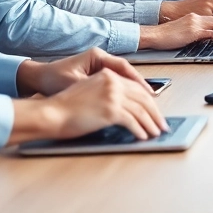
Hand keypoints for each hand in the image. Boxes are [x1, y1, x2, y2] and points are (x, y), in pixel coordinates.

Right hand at [10, 69, 167, 143]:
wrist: (51, 113)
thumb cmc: (65, 107)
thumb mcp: (89, 91)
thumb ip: (107, 93)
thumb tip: (125, 107)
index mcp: (108, 76)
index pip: (136, 87)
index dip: (148, 101)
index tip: (155, 110)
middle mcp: (113, 83)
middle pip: (143, 98)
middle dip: (155, 113)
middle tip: (161, 124)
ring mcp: (112, 96)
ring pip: (141, 111)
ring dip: (151, 124)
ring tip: (155, 133)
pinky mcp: (110, 110)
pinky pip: (132, 121)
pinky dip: (140, 130)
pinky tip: (142, 136)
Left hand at [16, 47, 147, 96]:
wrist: (37, 79)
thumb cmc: (52, 80)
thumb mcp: (74, 84)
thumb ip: (94, 88)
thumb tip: (116, 97)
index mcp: (96, 56)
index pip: (123, 67)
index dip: (137, 80)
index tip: (148, 92)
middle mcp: (99, 58)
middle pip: (126, 71)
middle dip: (140, 86)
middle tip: (152, 98)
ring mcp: (97, 66)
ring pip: (122, 77)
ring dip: (133, 89)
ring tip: (145, 100)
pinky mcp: (94, 74)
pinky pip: (114, 81)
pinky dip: (123, 90)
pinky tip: (129, 101)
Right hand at [139, 13, 212, 50]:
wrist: (156, 35)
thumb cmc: (166, 35)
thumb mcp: (183, 30)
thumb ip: (194, 31)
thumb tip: (203, 37)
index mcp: (193, 16)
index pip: (212, 17)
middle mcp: (195, 17)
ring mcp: (195, 23)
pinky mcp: (194, 31)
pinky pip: (212, 33)